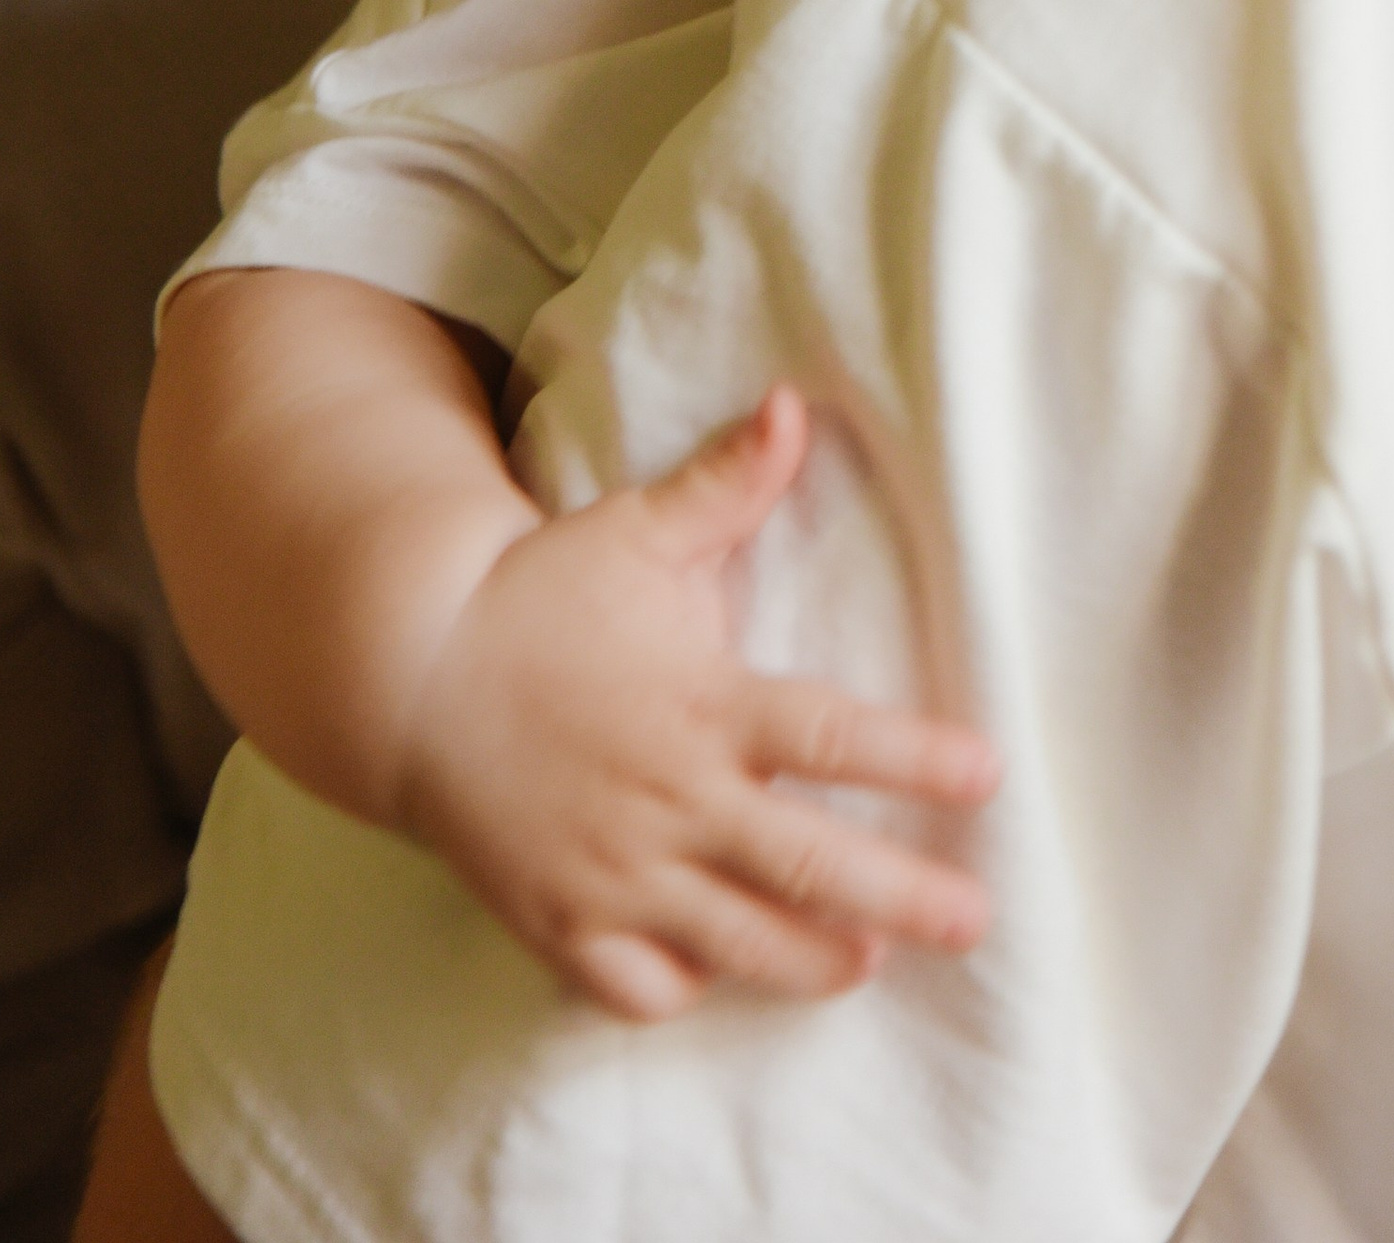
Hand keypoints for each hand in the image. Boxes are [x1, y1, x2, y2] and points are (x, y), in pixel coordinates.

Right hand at [393, 385, 999, 1020]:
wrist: (407, 667)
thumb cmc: (539, 594)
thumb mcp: (636, 530)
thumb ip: (727, 483)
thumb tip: (795, 405)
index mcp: (700, 702)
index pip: (830, 738)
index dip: (913, 757)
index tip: (985, 770)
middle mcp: (666, 798)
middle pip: (805, 863)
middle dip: (900, 894)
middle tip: (973, 917)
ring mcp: (612, 873)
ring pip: (734, 942)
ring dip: (809, 959)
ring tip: (868, 961)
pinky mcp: (559, 921)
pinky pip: (637, 985)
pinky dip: (684, 988)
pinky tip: (724, 972)